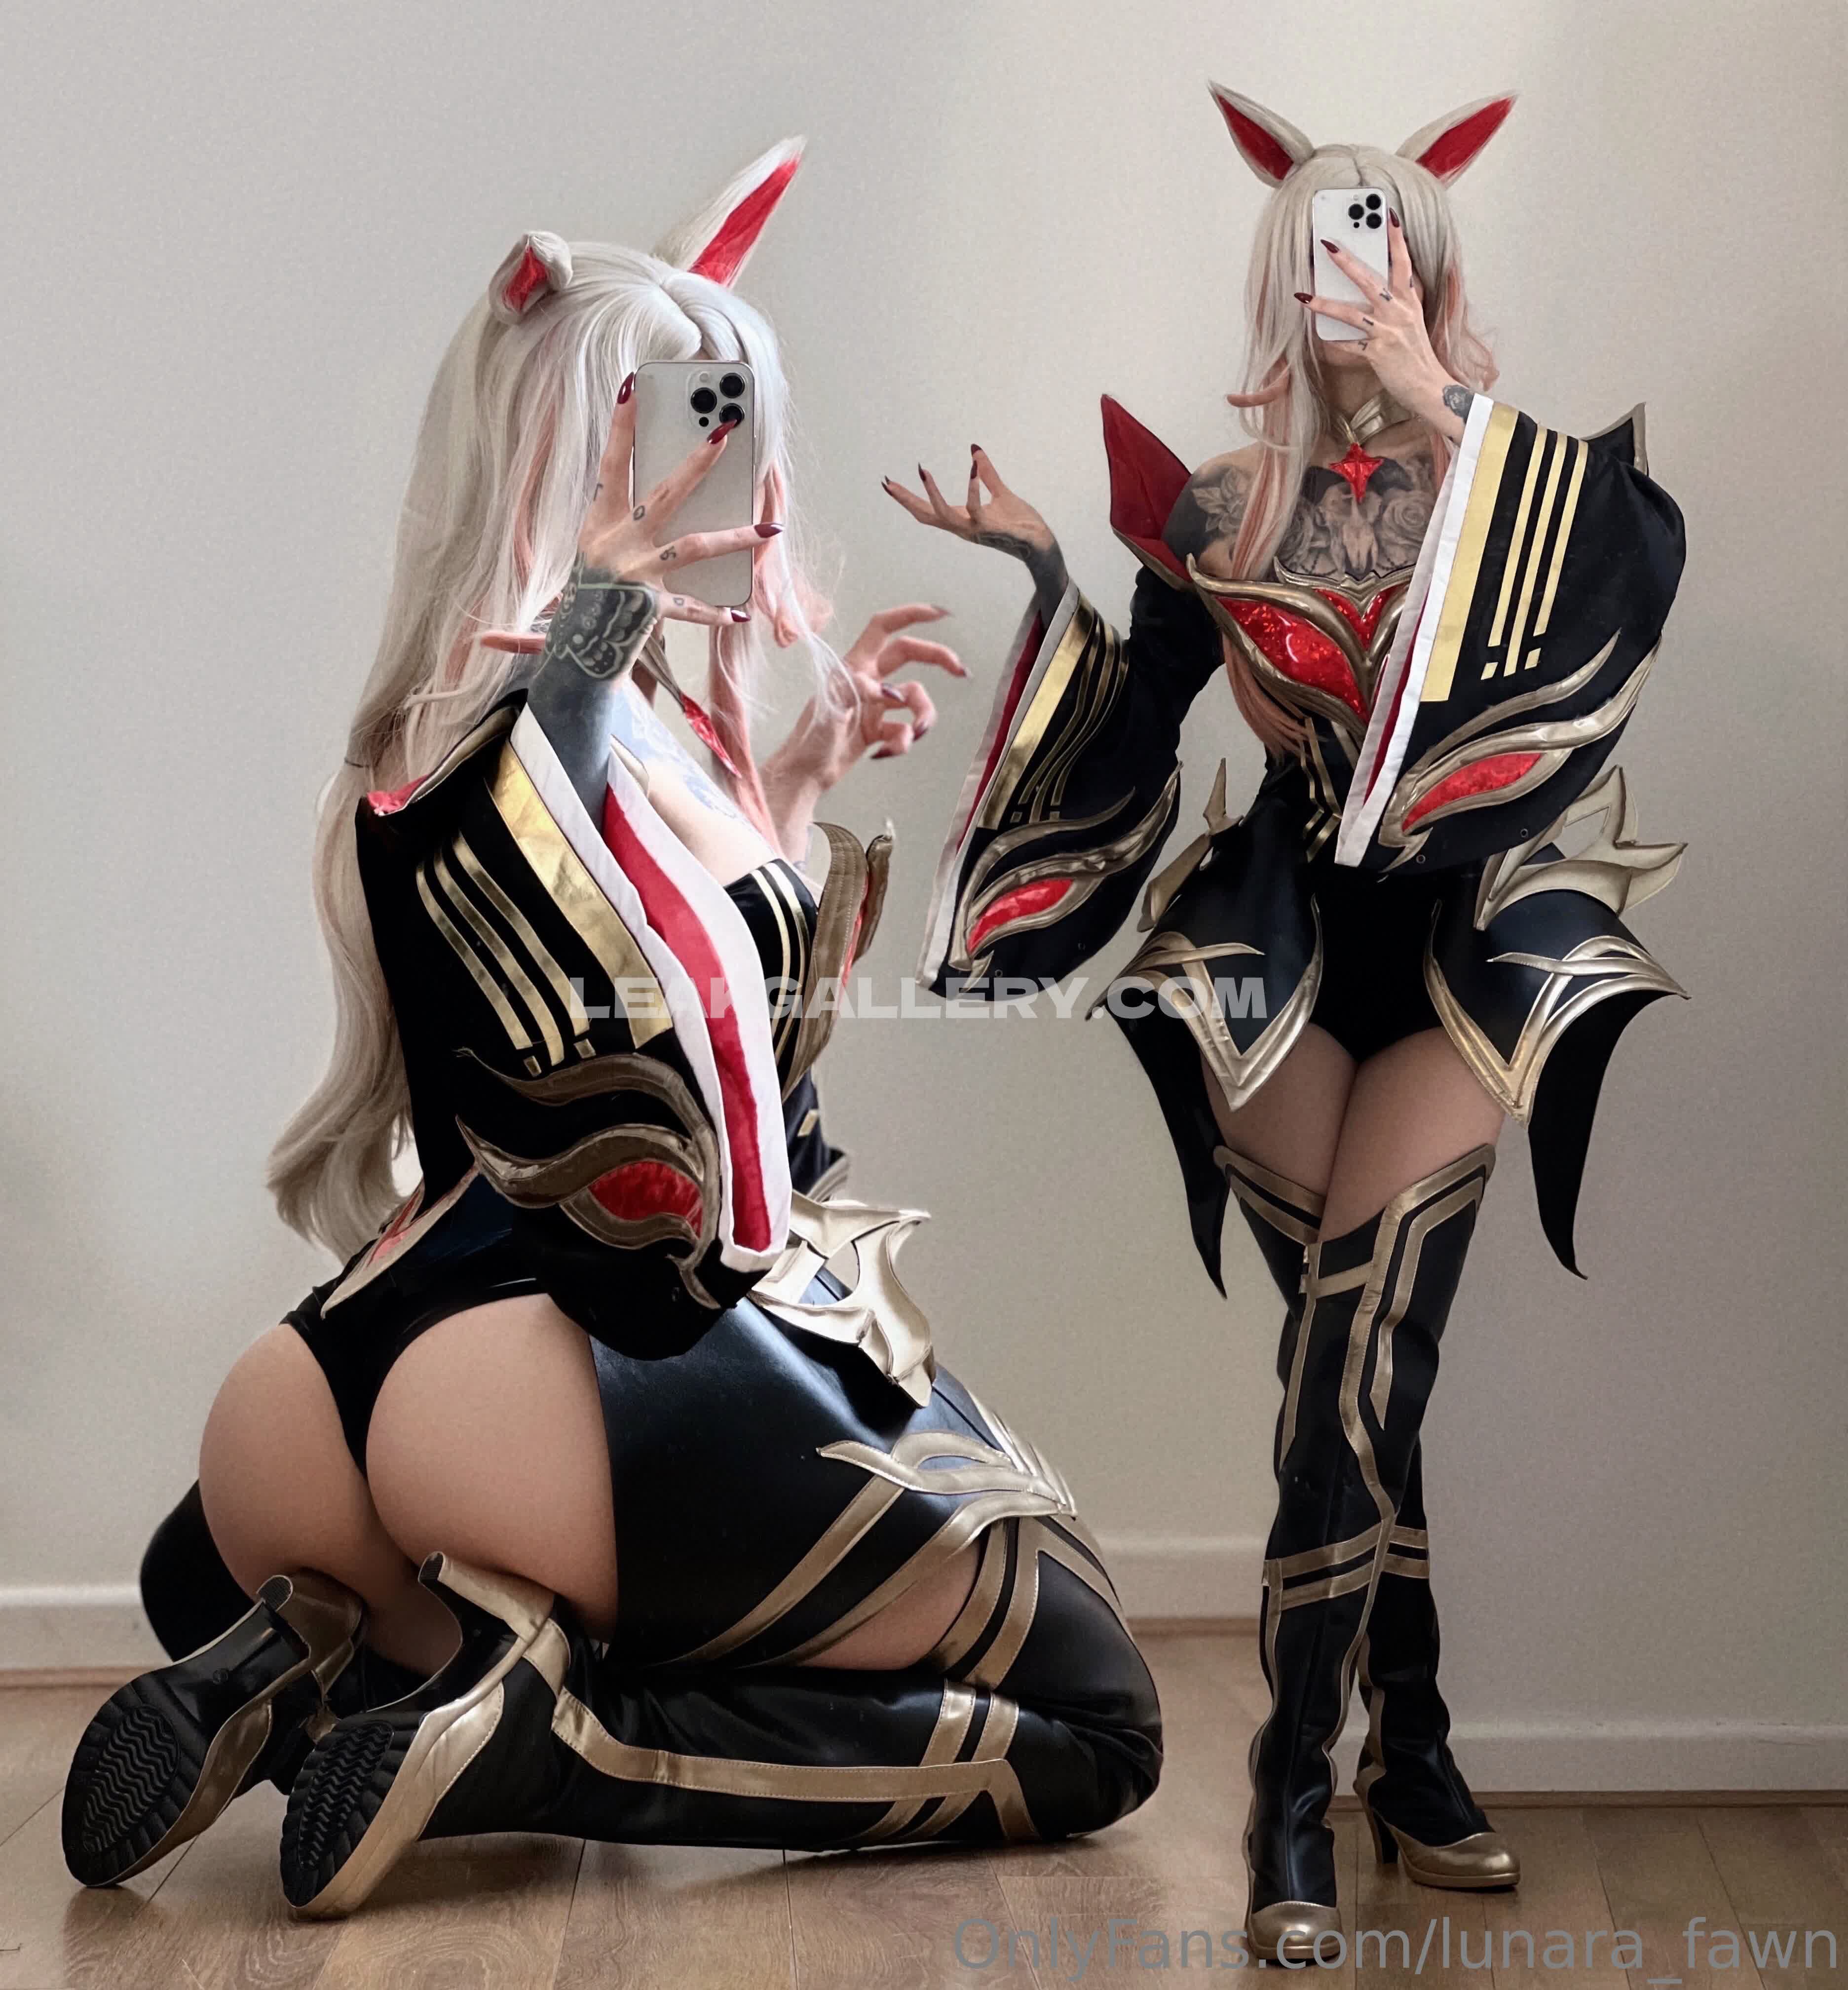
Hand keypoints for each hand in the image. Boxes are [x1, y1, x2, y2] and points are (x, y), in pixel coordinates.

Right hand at [580, 379, 783, 615]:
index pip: (611, 465)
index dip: (620, 427)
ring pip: (694, 545)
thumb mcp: (601, 550)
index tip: (631, 387)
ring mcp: (633, 573)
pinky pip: (691, 607)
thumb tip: (676, 490)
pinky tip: (739, 612)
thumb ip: (631, 521)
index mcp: (599, 523)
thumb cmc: (593, 593)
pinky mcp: (648, 607)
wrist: (575, 649)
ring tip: (771, 529)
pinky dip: (713, 612)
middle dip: (697, 463)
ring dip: (736, 536)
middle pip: (664, 494)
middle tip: (724, 434)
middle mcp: (615, 543)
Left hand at [760, 604, 965, 850]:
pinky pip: (904, 730)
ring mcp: (875, 705)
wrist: (804, 775)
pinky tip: (884, 754)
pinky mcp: (879, 730)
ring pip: (913, 699)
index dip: (910, 615)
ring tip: (914, 735)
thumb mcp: (831, 707)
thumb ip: (861, 691)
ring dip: (922, 715)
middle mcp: (867, 679)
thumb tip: (893, 693)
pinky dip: (902, 742)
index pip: (883, 628)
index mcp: (853, 665)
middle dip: (936, 660)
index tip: (939, 616)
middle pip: (909, 655)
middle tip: (961, 671)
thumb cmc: (810, 738)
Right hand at [882, 447, 1068, 618]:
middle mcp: (962, 527)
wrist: (1040, 542)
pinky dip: (972, 488)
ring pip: (943, 515)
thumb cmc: (1020, 522)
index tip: (889, 484)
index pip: (927, 510)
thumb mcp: (999, 492)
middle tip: (888, 483)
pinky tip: (971, 468)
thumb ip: (986, 473)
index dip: (907, 498)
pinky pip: (975, 509)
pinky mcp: (990, 529)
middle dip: (905, 500)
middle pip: (925, 515)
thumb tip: (974, 449)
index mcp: (961, 519)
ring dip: (931, 494)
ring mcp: (974, 530)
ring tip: (922, 471)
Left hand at [1301, 213, 1468, 439]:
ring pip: (1351, 312)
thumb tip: (1379, 287)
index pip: (1404, 263)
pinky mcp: (1377, 353)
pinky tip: (1317, 334)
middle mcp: (1400, 312)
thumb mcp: (1414, 320)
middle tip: (1327, 246)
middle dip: (1347, 262)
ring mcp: (1388, 332)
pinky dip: (1332, 340)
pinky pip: (1348, 344)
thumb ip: (1399, 302)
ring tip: (1304, 295)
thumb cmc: (1417, 353)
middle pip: (1370, 280)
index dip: (1397, 239)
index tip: (1388, 215)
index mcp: (1411, 300)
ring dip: (1325, 303)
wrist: (1429, 386)